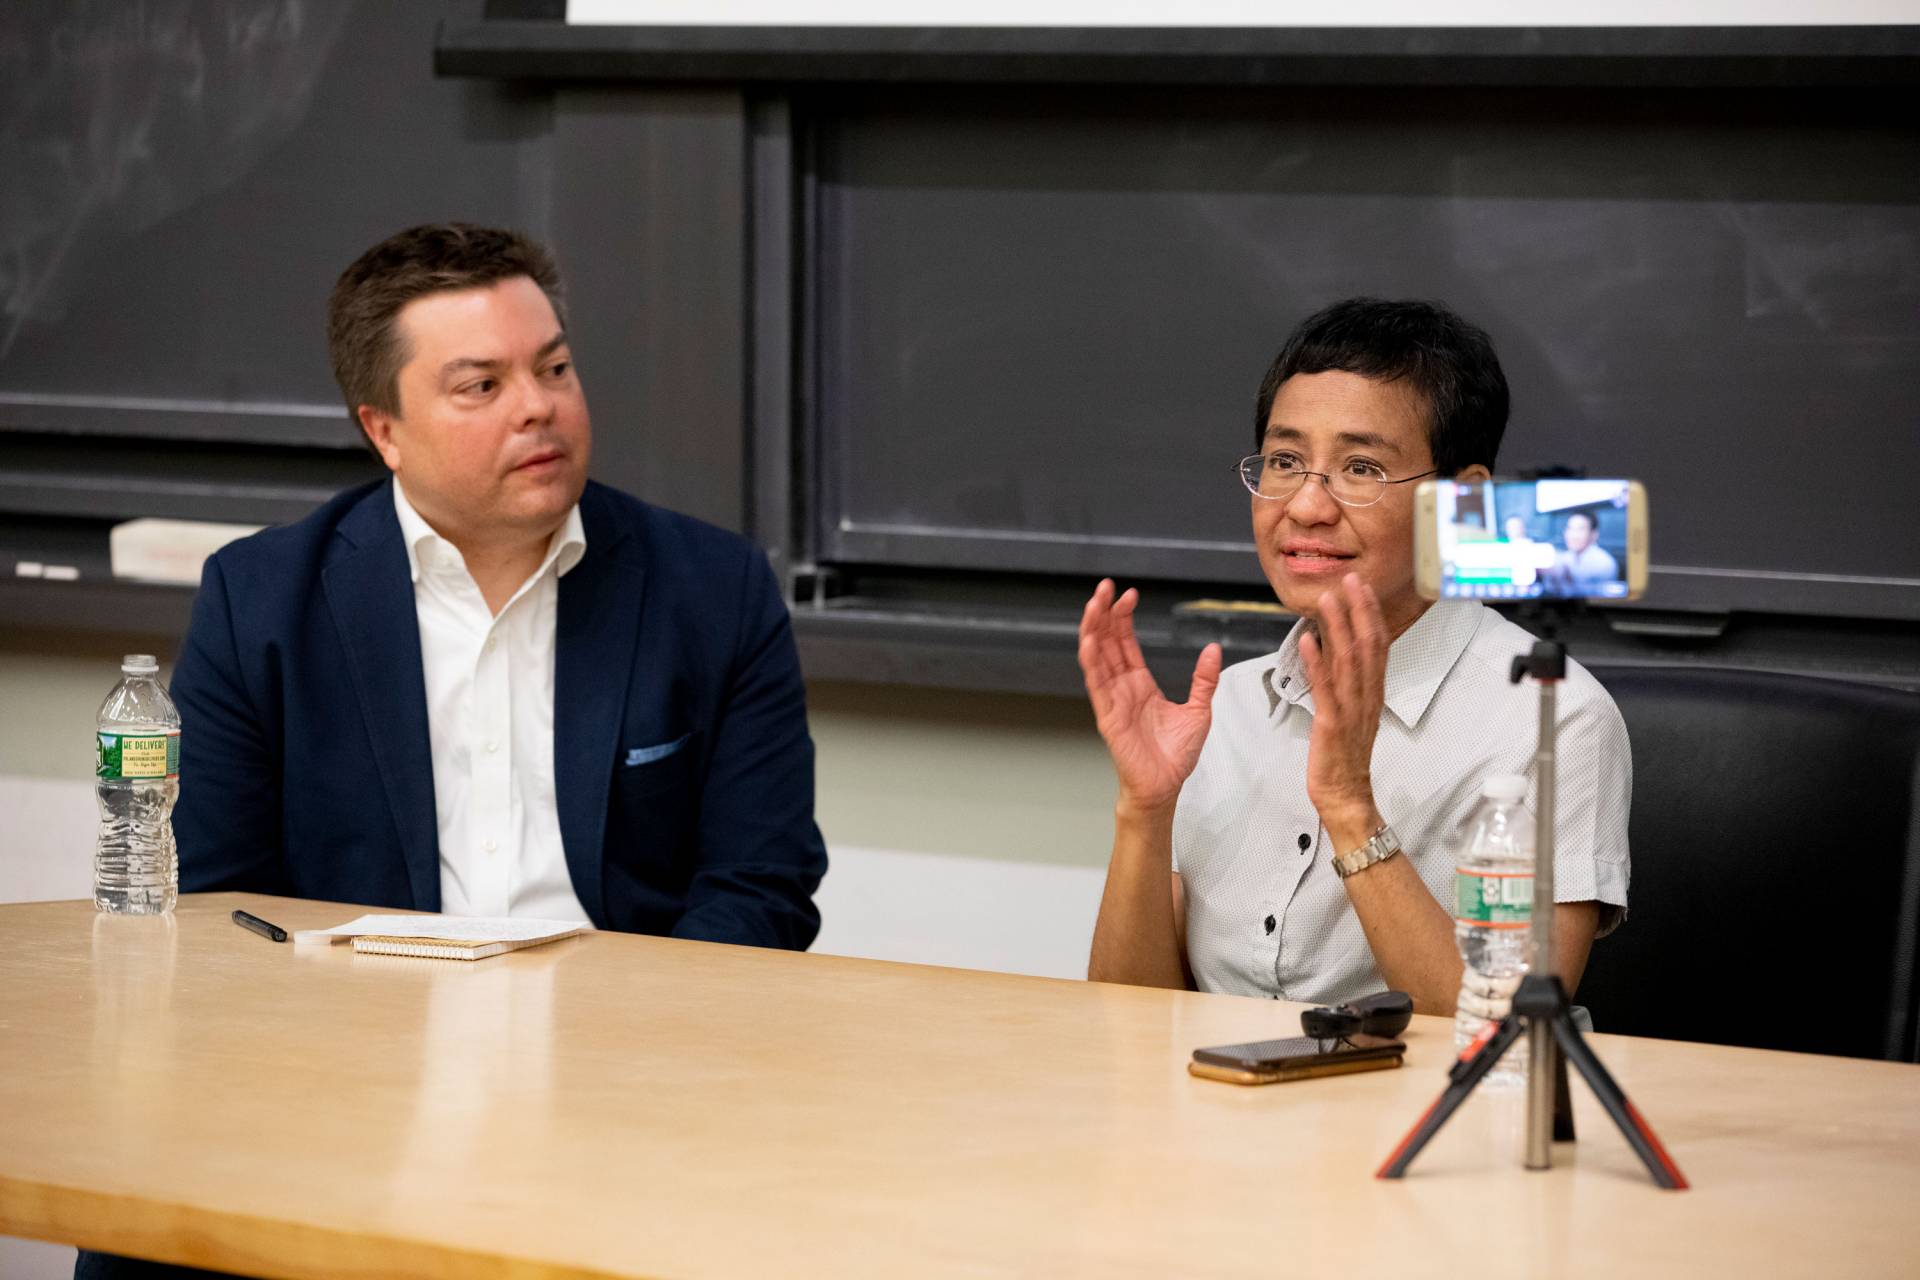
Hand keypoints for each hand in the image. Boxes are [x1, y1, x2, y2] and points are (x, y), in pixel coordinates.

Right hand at [1078, 579, 1221, 815]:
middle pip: (1108, 643)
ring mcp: (1113, 700)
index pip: (1126, 644)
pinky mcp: (1108, 716)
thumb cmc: (1176, 755)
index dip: (1124, 619)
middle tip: (1104, 587)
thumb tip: (1213, 648)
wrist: (1165, 786)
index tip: (1128, 595)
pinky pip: (1097, 685)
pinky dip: (1091, 662)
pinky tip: (1089, 641)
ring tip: (1093, 604)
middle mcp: (1122, 688)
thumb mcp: (1199, 710)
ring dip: (1093, 630)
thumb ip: (1203, 679)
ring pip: (1097, 658)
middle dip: (1104, 614)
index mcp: (1140, 684)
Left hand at [1297, 574, 1388, 842]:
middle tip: (1351, 578)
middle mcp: (1367, 696)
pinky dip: (1317, 662)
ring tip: (1327, 599)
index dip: (1370, 613)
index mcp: (1372, 693)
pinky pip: (1325, 689)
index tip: (1361, 586)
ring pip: (1349, 661)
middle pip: (1368, 645)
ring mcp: (1352, 710)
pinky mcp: (1332, 724)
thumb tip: (1339, 655)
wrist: (1346, 796)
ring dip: (1338, 626)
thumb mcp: (1352, 714)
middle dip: (1359, 609)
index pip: (1377, 645)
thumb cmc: (1344, 757)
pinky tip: (1308, 640)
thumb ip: (1349, 685)